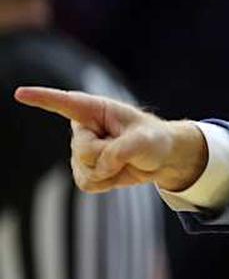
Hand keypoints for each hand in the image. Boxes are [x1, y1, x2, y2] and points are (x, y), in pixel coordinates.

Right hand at [13, 87, 207, 192]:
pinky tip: (117, 172)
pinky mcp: (83, 170)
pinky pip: (88, 184)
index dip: (42, 98)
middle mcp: (82, 129)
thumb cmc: (153, 139)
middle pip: (83, 151)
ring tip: (124, 160)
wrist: (159, 158)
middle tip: (128, 150)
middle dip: (110, 156)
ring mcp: (80, 151)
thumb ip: (125, 149)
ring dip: (110, 171)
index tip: (20, 94)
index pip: (64, 103)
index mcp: (94, 110)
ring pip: (85, 170)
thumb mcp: (147, 140)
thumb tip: (105, 162)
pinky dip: (107, 183)